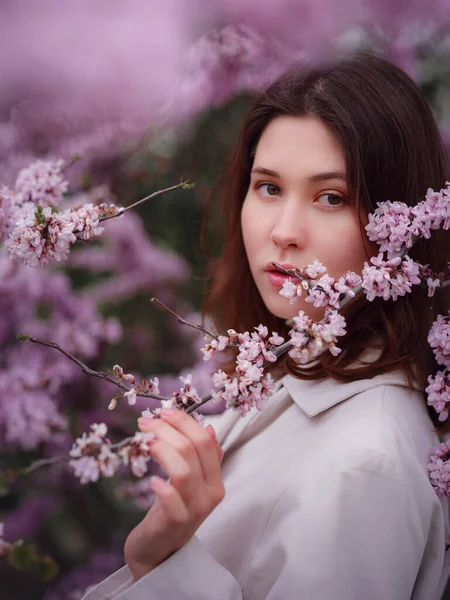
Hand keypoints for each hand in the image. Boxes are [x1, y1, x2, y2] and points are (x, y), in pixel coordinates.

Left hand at [124, 409, 224, 579]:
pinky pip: (172, 501)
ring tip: (144, 442)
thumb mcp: (192, 483)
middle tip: (147, 422)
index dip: (184, 421)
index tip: (164, 412)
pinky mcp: (175, 523)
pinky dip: (162, 487)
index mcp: (216, 479)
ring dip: (162, 449)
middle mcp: (210, 493)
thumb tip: (209, 427)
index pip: (206, 441)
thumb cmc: (172, 511)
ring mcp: (194, 509)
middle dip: (168, 429)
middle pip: (194, 449)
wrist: (159, 554)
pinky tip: (151, 480)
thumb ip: (203, 458)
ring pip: (183, 470)